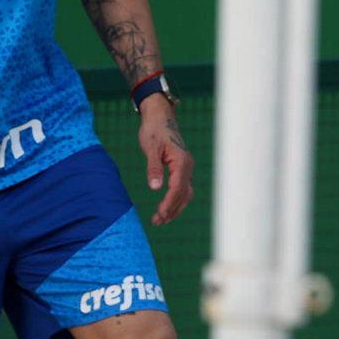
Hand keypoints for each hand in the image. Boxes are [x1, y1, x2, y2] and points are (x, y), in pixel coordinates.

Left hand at [137, 98, 193, 225]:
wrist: (159, 116)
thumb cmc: (154, 130)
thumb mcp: (150, 148)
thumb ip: (153, 168)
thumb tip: (155, 188)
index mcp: (181, 161)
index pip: (178, 187)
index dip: (169, 203)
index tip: (159, 214)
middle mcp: (187, 166)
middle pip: (183, 194)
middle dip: (171, 209)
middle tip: (157, 221)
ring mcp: (186, 168)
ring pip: (185, 193)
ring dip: (174, 208)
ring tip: (160, 220)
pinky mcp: (181, 168)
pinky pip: (182, 188)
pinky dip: (175, 200)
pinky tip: (166, 209)